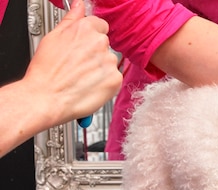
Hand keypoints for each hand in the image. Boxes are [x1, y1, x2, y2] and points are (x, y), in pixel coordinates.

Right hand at [23, 0, 121, 124]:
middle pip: (105, 45)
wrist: (46, 97)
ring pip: (109, 63)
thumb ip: (71, 19)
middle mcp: (100, 43)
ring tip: (81, 78)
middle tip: (78, 66)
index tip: (83, 47)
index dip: (90, 38)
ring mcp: (109, 61)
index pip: (100, 25)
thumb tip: (79, 5)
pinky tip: (89, 86)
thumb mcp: (53, 37)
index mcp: (85, 29)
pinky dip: (105, 84)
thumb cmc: (46, 71)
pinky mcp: (115, 79)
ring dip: (100, 69)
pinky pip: (114, 79)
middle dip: (95, 54)